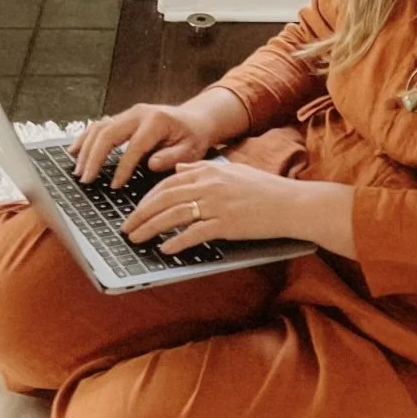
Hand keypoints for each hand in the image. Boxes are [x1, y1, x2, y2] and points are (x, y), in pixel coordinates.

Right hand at [69, 92, 245, 187]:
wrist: (195, 119)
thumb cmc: (193, 137)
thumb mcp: (191, 150)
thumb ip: (174, 157)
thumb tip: (152, 164)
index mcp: (157, 121)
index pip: (134, 146)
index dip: (122, 167)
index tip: (114, 186)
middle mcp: (139, 113)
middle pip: (109, 133)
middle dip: (94, 158)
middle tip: (86, 179)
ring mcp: (128, 114)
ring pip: (99, 128)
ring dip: (86, 149)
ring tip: (79, 171)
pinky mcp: (122, 117)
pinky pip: (98, 126)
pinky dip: (85, 138)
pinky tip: (74, 152)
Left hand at [119, 158, 300, 253]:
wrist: (290, 203)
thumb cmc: (263, 189)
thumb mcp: (230, 171)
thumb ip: (202, 169)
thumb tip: (179, 169)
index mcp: (208, 172)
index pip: (167, 184)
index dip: (146, 198)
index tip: (135, 210)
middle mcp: (209, 186)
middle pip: (163, 199)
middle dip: (140, 214)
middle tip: (126, 227)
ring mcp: (217, 205)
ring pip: (173, 216)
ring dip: (150, 229)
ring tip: (137, 239)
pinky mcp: (226, 224)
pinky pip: (194, 233)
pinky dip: (176, 241)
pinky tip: (165, 248)